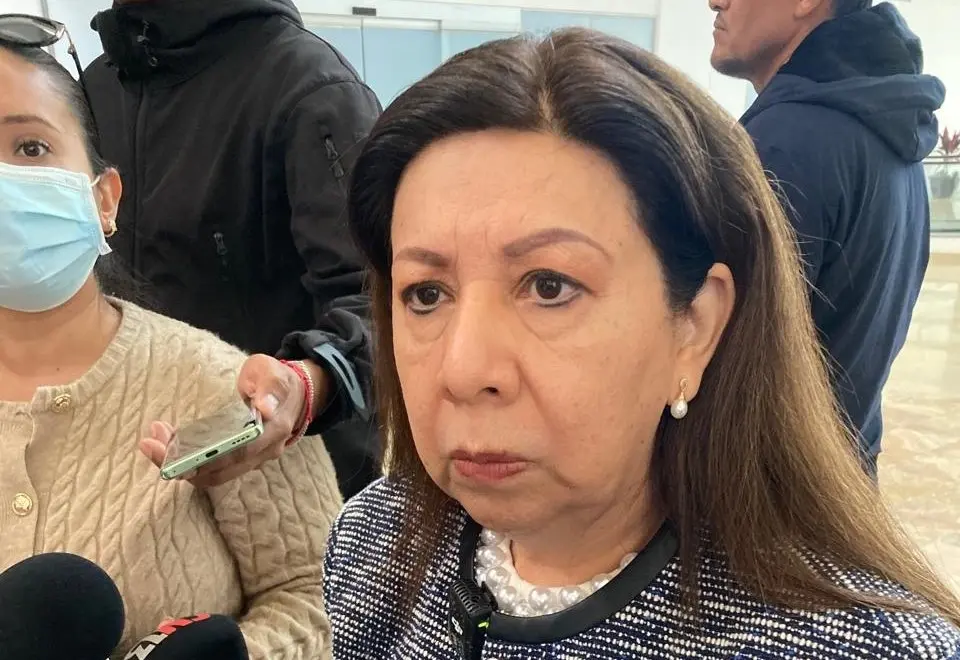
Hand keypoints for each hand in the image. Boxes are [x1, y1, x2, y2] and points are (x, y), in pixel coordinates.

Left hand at [139, 355, 329, 487]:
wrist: (296, 394)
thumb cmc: (279, 379)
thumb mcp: (274, 372)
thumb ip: (271, 387)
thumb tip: (264, 409)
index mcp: (273, 431)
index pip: (237, 452)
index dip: (203, 455)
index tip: (169, 446)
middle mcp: (263, 453)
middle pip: (219, 471)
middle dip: (180, 462)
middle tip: (149, 443)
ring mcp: (253, 460)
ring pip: (213, 475)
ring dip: (180, 464)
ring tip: (154, 441)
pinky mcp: (241, 460)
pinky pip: (213, 469)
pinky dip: (188, 462)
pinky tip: (168, 444)